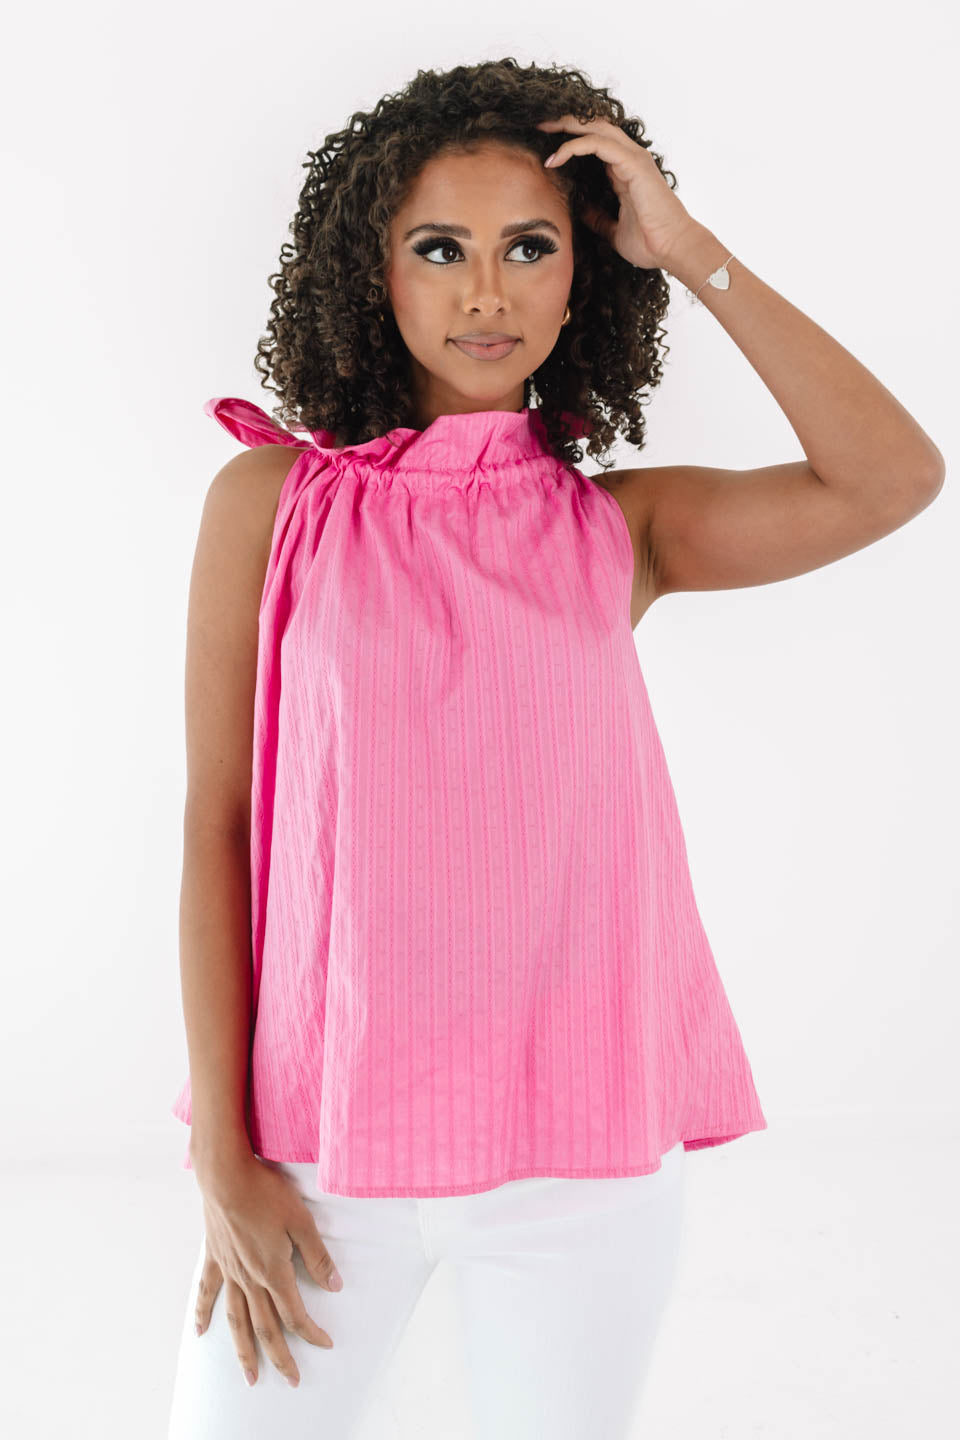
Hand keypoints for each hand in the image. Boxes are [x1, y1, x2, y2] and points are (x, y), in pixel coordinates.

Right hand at [193, 1151, 342, 1387]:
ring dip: (243, 1351)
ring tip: (249, 1376)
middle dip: (281, 1356)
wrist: (226, 1175)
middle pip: (266, 1327)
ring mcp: (229, 1270)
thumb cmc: (266, 1193)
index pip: (295, 1314)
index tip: (325, 1344)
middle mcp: (249, 1279)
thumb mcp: (301, 1221)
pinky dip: (203, 1314)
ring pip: (236, 1320)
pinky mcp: (214, 1258)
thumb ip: (317, 1256)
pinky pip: (207, 1291)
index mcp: (273, 1272)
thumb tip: (334, 1286)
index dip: (312, 1333)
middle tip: (291, 1380)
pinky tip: (200, 1333)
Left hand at [537, 114, 699, 270]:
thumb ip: (598, 218)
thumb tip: (582, 212)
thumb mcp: (613, 231)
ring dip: (566, 126)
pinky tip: (555, 157)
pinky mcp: (633, 163)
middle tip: (539, 126)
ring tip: (542, 129)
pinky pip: (597, 144)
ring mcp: (633, 158)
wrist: (673, 249)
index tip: (545, 148)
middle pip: (594, 126)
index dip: (570, 139)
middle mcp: (629, 158)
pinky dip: (574, 146)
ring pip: (595, 127)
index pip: (594, 142)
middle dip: (564, 123)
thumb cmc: (650, 243)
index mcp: (625, 171)